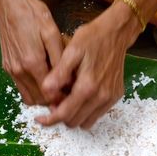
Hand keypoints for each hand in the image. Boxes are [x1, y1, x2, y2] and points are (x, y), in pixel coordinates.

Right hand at [0, 0, 63, 104]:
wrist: (7, 5)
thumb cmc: (32, 14)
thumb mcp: (51, 32)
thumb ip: (59, 59)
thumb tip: (67, 80)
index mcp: (32, 62)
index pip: (49, 93)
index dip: (62, 97)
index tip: (71, 92)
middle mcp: (19, 71)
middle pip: (39, 100)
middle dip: (53, 100)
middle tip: (65, 90)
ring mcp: (11, 71)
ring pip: (28, 97)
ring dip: (42, 97)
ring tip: (55, 86)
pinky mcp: (6, 67)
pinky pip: (21, 88)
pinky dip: (32, 90)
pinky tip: (42, 78)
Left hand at [37, 2, 141, 128]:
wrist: (116, 33)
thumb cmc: (92, 38)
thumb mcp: (72, 51)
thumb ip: (59, 73)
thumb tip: (46, 91)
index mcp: (87, 86)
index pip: (65, 114)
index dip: (50, 120)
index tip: (40, 119)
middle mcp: (101, 96)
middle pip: (74, 121)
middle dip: (61, 115)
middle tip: (54, 101)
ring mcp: (110, 98)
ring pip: (86, 122)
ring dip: (74, 115)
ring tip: (67, 99)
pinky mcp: (115, 96)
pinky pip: (97, 114)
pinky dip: (86, 111)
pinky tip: (80, 96)